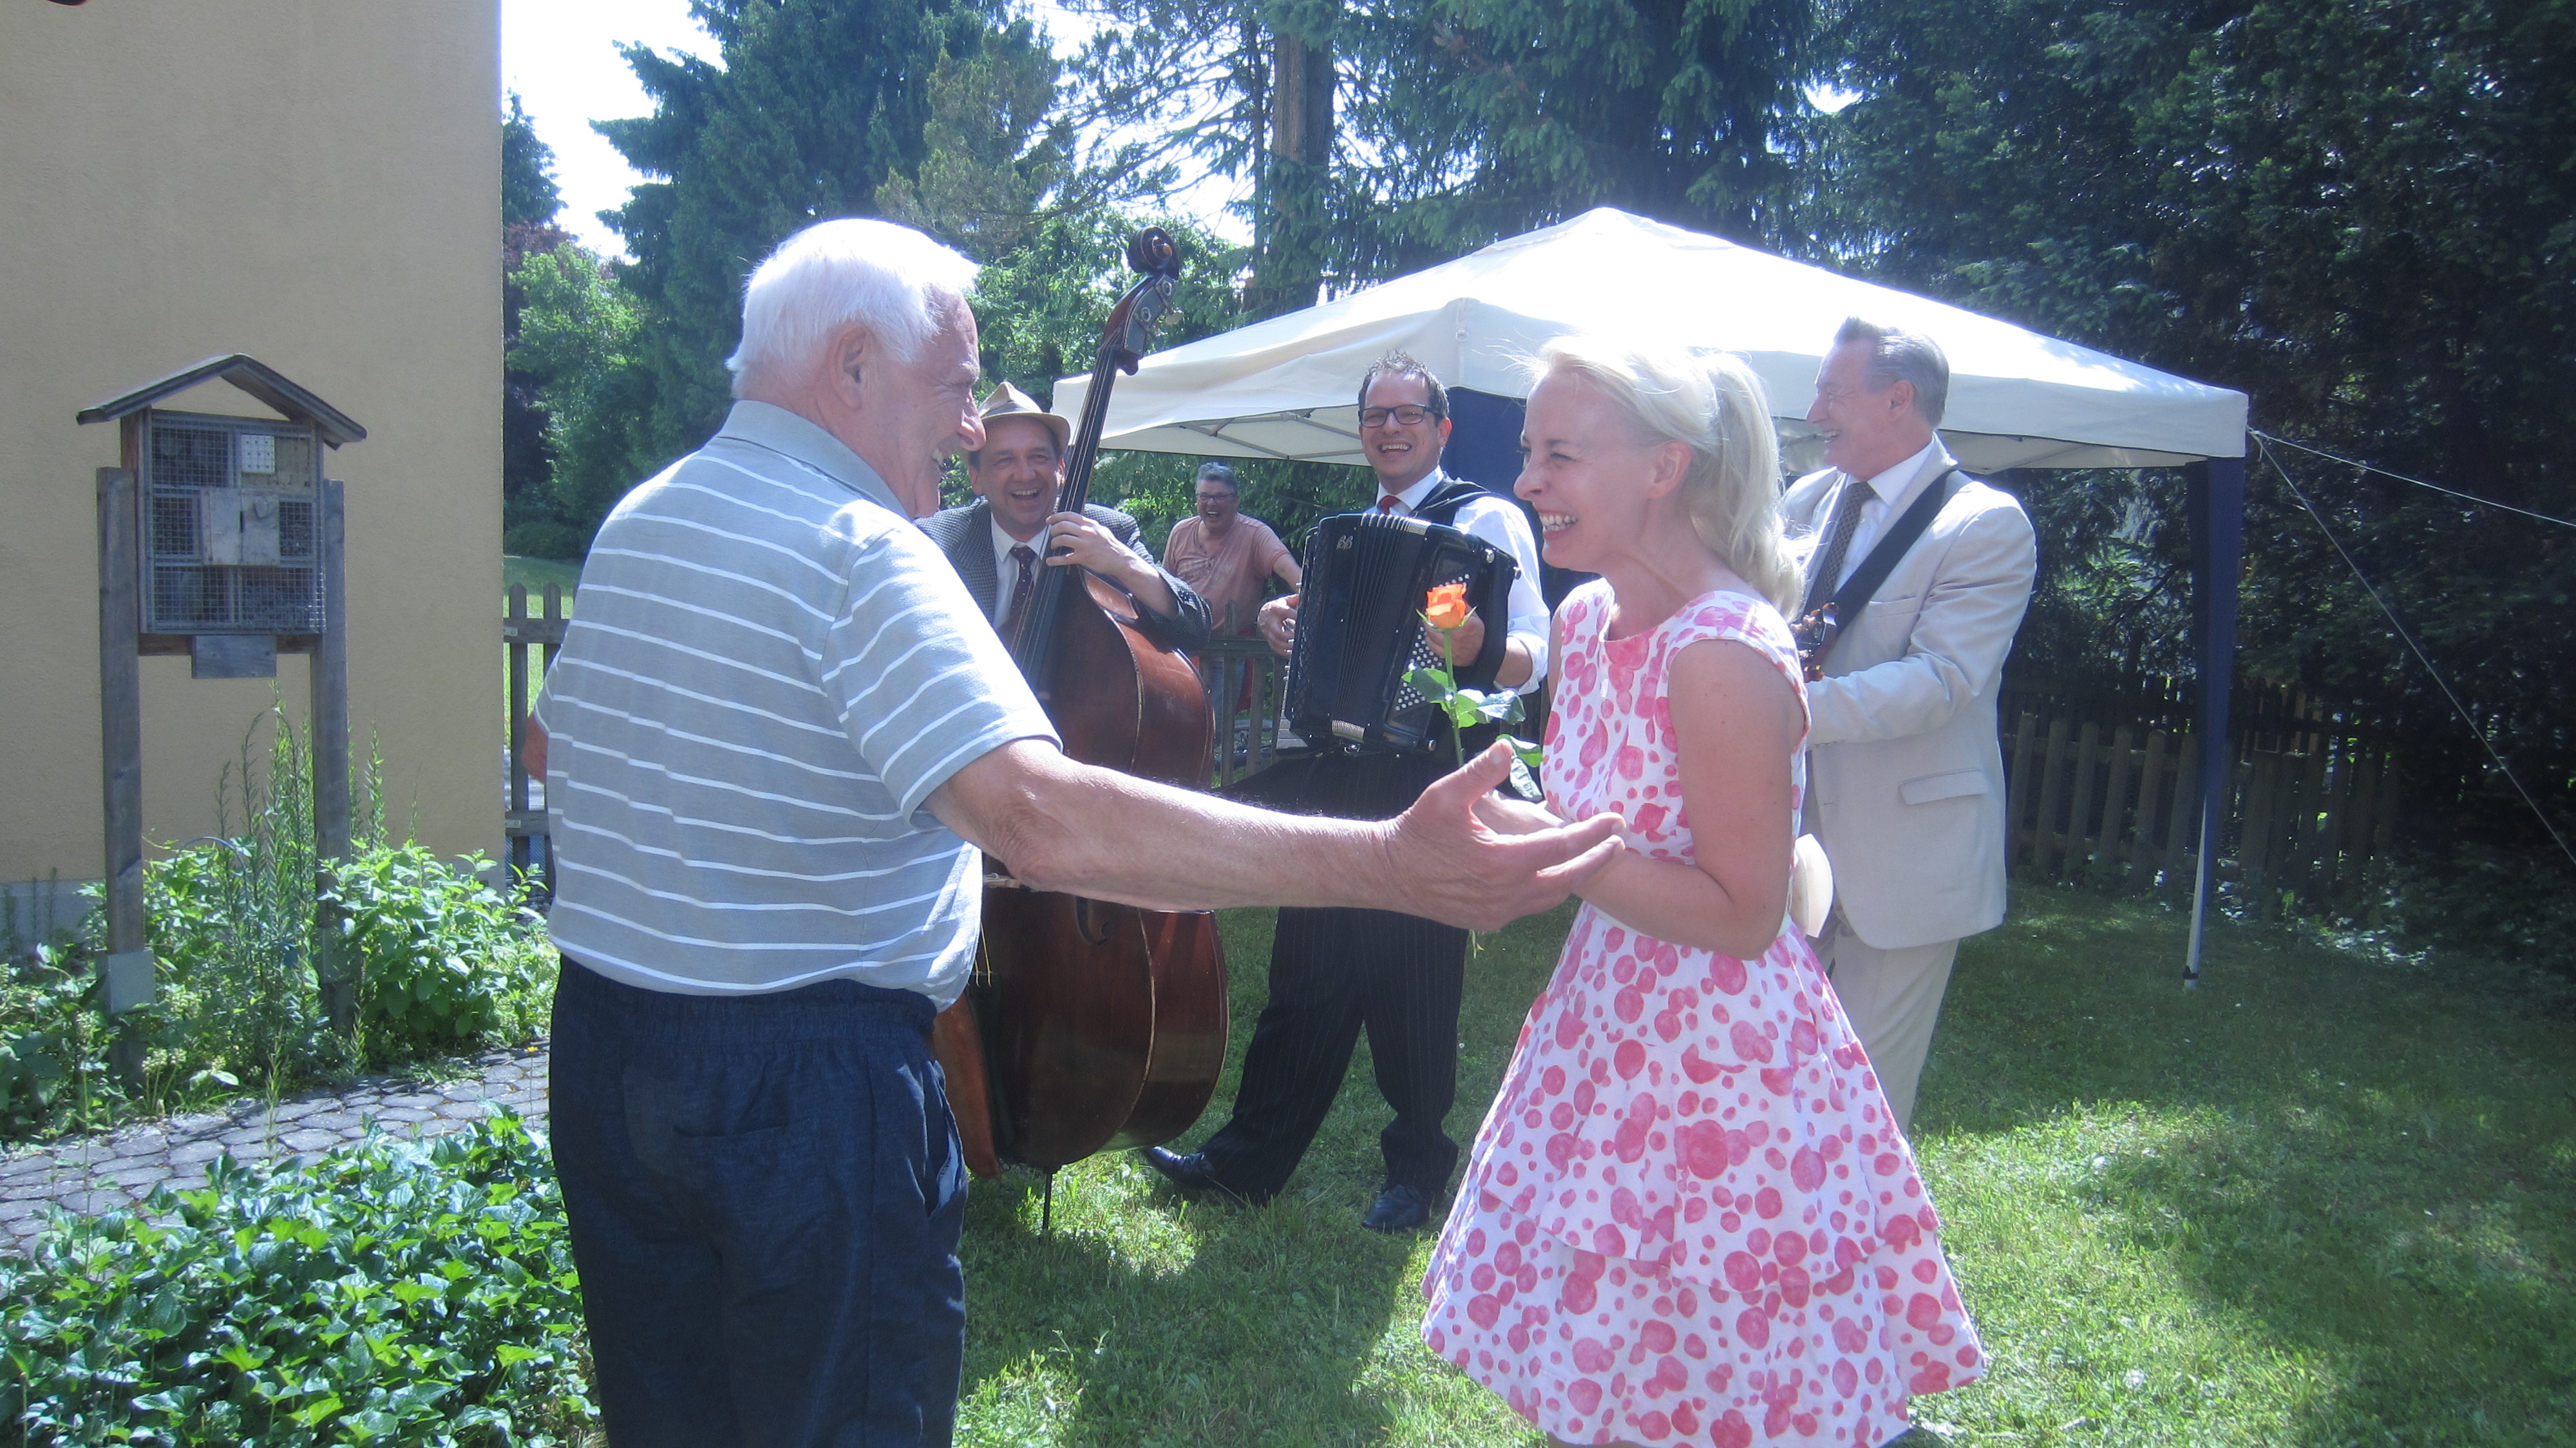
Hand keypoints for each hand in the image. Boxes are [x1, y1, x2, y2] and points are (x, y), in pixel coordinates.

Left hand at [1044, 511, 1177, 618]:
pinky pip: (1064, 558)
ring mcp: (1084, 545)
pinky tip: (1050, 561)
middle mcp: (1086, 532)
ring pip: (1061, 539)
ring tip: (1053, 546)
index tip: (1049, 520)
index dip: (1056, 516)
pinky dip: (1054, 560)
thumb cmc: (1110, 546)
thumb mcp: (1101, 530)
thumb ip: (1090, 525)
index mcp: (1090, 524)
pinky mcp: (1083, 557)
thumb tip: (1078, 522)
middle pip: (1062, 526)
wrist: (1120, 560)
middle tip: (1052, 535)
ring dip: (1054, 543)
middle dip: (1053, 530)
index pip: (1069, 515)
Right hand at [1259, 592, 1299, 657]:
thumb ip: (1295, 599)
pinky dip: (1283, 652)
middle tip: (1300, 637)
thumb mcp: (1285, 600)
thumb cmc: (1278, 607)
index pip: (1286, 612)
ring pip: (1276, 642)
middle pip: (1278, 632)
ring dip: (1288, 645)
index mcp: (1276, 609)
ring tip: (1297, 646)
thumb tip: (1305, 595)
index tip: (1304, 620)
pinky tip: (1291, 653)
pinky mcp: (1269, 639)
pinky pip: (1275, 648)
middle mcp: (1270, 621)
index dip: (1295, 616)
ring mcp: (1268, 632)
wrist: (1263, 613)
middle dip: (1289, 636)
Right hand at [1384, 742, 1621, 929]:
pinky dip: (1546, 892)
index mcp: (1503, 861)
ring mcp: (1498, 912)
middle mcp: (1506, 893)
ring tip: (1590, 860)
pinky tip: (1549, 877)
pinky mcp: (1487, 922)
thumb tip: (1507, 748)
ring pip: (1550, 898)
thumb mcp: (1444, 795)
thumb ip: (1479, 773)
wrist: (1388, 873)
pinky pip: (1528, 908)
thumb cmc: (1417, 830)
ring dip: (1572, 878)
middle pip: (1567, 879)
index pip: (1563, 846)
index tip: (1615, 821)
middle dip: (1596, 861)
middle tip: (1618, 845)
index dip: (1593, 833)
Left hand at [1431, 607, 1485, 665]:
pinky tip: (1430, 637)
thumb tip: (1455, 598)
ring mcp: (1451, 647)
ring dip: (1428, 631)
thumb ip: (1464, 608)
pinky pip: (1433, 647)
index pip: (1446, 616)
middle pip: (1435, 627)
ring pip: (1432, 638)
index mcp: (1464, 626)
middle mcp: (1456, 637)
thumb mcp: (1475, 619)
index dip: (1437, 612)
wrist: (1482, 653)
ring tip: (1428, 626)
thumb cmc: (1478, 636)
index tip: (1433, 608)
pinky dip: (1430, 641)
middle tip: (1427, 617)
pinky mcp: (1447, 655)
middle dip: (1429, 621)